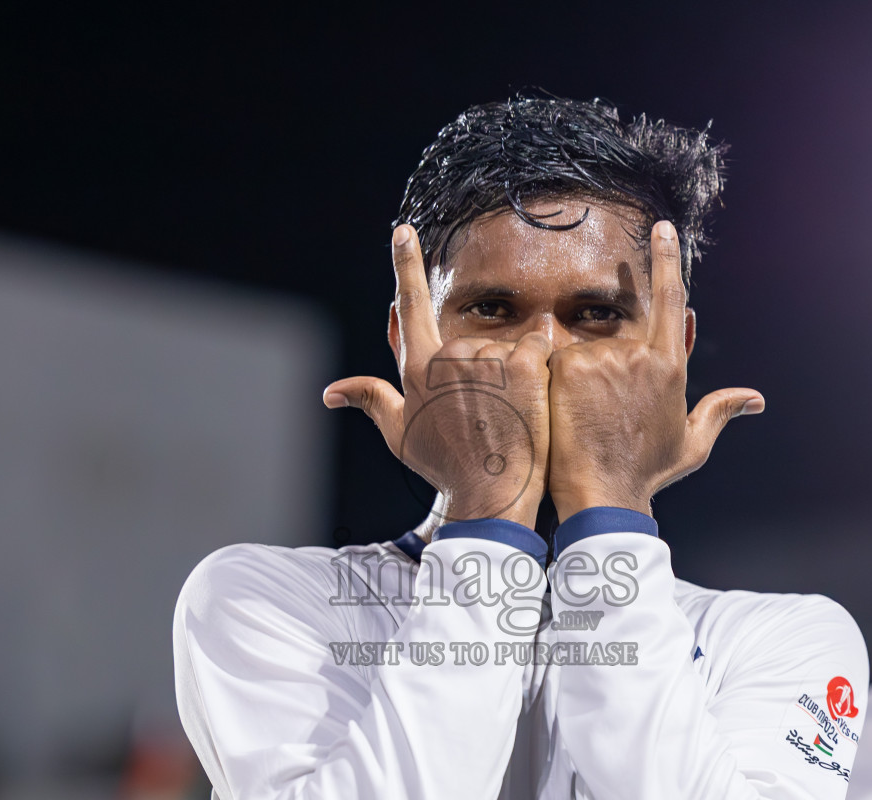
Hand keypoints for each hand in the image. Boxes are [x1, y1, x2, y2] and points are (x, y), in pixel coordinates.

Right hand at [323, 225, 551, 526]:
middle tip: (487, 418)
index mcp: (417, 368)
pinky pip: (538, 344)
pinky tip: (538, 388)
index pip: (410, 305)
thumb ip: (370, 400)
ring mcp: (486, 360)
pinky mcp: (525, 366)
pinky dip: (541, 359)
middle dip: (481, 373)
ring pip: (503, 350)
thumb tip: (330, 392)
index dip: (405, 265)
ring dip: (509, 376)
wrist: (491, 495)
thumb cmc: (445, 469)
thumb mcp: (401, 435)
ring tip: (508, 418)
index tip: (405, 231)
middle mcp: (448, 356)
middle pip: (469, 345)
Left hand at [546, 221, 762, 518]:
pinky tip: (560, 414)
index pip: (671, 300)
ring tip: (580, 424)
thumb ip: (719, 412)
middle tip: (596, 417)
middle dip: (603, 375)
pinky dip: (553, 383)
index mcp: (671, 367)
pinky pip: (554, 361)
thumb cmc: (646, 474)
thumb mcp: (691, 445)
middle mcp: (640, 355)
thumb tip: (755, 399)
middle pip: (615, 343)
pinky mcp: (569, 365)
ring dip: (578, 382)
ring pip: (583, 354)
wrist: (604, 496)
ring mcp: (604, 357)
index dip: (666, 260)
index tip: (661, 229)